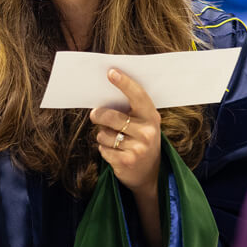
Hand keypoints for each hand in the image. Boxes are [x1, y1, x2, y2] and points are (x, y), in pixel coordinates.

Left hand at [90, 68, 161, 196]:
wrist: (151, 173)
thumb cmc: (141, 140)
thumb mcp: (143, 124)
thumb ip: (128, 111)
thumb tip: (102, 100)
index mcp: (152, 117)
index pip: (138, 96)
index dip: (124, 83)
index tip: (111, 72)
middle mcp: (147, 132)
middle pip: (110, 116)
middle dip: (98, 115)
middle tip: (95, 115)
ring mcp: (138, 148)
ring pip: (103, 134)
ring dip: (102, 136)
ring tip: (114, 140)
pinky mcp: (126, 162)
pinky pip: (102, 148)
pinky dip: (103, 149)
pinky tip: (115, 153)